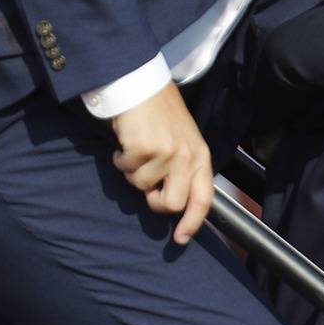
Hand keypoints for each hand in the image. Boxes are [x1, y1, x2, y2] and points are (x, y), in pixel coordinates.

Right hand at [110, 82, 214, 243]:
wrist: (141, 85)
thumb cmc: (161, 114)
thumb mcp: (184, 140)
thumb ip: (183, 169)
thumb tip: (175, 202)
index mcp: (201, 156)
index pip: (203, 198)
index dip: (192, 222)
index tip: (181, 239)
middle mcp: (187, 156)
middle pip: (171, 204)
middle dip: (153, 200)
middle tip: (146, 183)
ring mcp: (166, 153)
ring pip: (141, 187)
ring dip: (133, 171)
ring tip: (137, 149)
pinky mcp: (143, 148)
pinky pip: (125, 169)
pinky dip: (120, 158)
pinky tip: (126, 141)